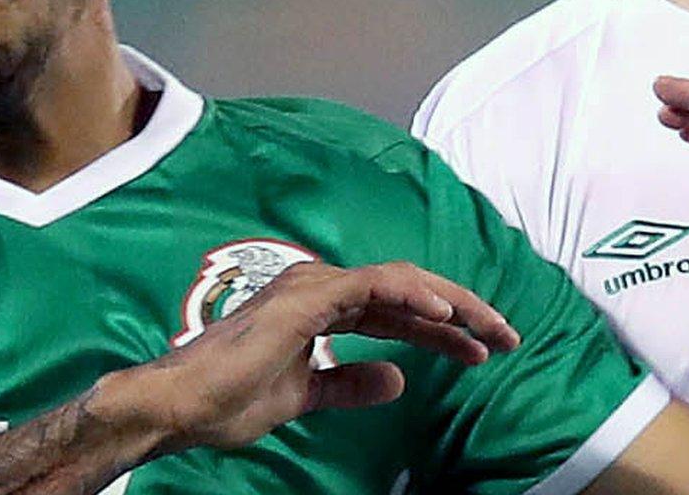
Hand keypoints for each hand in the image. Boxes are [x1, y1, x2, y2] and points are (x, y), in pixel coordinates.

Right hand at [114, 260, 520, 452]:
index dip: (445, 331)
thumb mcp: (306, 397)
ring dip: (451, 304)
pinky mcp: (306, 298)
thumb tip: (397, 381)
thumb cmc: (228, 400)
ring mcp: (314, 289)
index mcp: (322, 309)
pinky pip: (373, 287)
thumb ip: (349, 384)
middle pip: (409, 292)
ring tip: (491, 327)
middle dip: (464, 313)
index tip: (485, 352)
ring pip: (401, 283)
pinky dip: (413, 296)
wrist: (180, 406)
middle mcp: (322, 289)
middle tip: (508, 336)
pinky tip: (445, 316)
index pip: (399, 312)